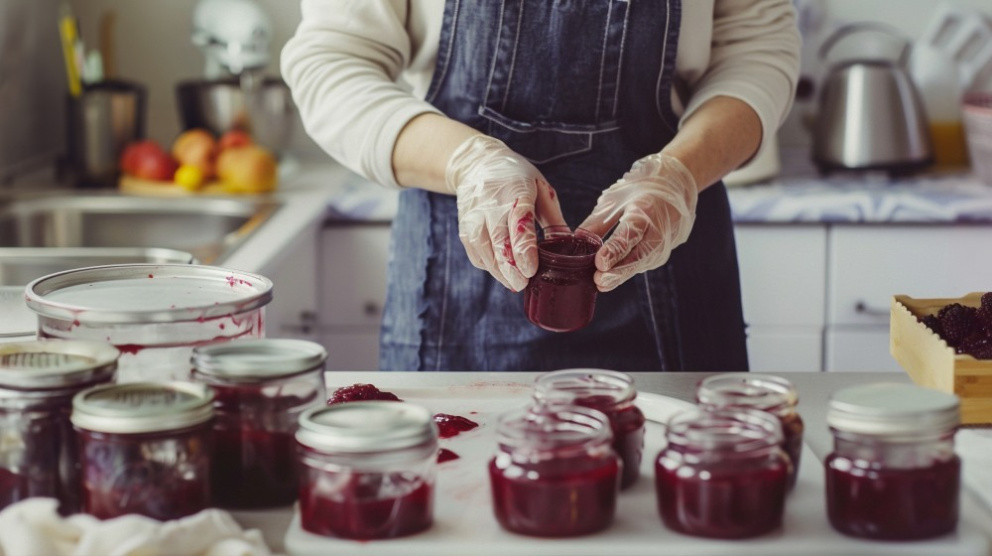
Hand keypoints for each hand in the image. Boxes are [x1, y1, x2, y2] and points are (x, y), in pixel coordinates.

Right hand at [445, 135, 565, 290]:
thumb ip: (553, 218)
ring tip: (515, 283)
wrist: (476, 164)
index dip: (524, 249)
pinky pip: (476, 253)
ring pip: (484, 251)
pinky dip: (488, 266)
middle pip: (499, 242)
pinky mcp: (464, 228)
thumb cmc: (515, 177)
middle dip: (511, 268)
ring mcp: (474, 217)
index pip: (519, 223)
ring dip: (499, 271)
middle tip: (523, 284)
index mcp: (516, 192)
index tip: (530, 269)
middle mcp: (491, 205)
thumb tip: (569, 245)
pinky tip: (501, 272)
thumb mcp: (540, 188)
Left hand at [579, 152, 697, 291]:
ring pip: (639, 264)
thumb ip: (597, 222)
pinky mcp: (661, 255)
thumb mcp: (617, 199)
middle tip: (599, 281)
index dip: (614, 250)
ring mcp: (663, 246)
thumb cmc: (642, 190)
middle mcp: (658, 232)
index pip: (629, 235)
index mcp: (645, 212)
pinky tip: (611, 277)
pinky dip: (626, 270)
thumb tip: (576, 241)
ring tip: (601, 283)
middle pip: (637, 256)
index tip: (600, 262)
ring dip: (620, 275)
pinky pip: (641, 264)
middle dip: (617, 272)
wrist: (678, 187)